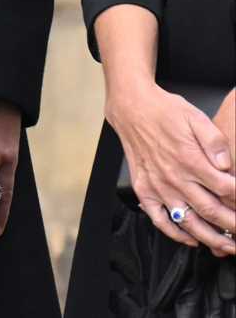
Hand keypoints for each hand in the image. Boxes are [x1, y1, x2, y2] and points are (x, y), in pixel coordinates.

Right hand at [107, 80, 235, 256]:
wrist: (131, 109)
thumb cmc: (164, 111)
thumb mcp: (196, 117)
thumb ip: (215, 142)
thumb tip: (227, 165)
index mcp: (190, 160)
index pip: (226, 190)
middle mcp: (174, 177)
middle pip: (211, 211)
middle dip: (233, 226)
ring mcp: (158, 187)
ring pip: (188, 222)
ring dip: (211, 239)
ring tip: (227, 246)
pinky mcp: (144, 190)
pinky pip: (160, 220)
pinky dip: (176, 234)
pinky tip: (190, 239)